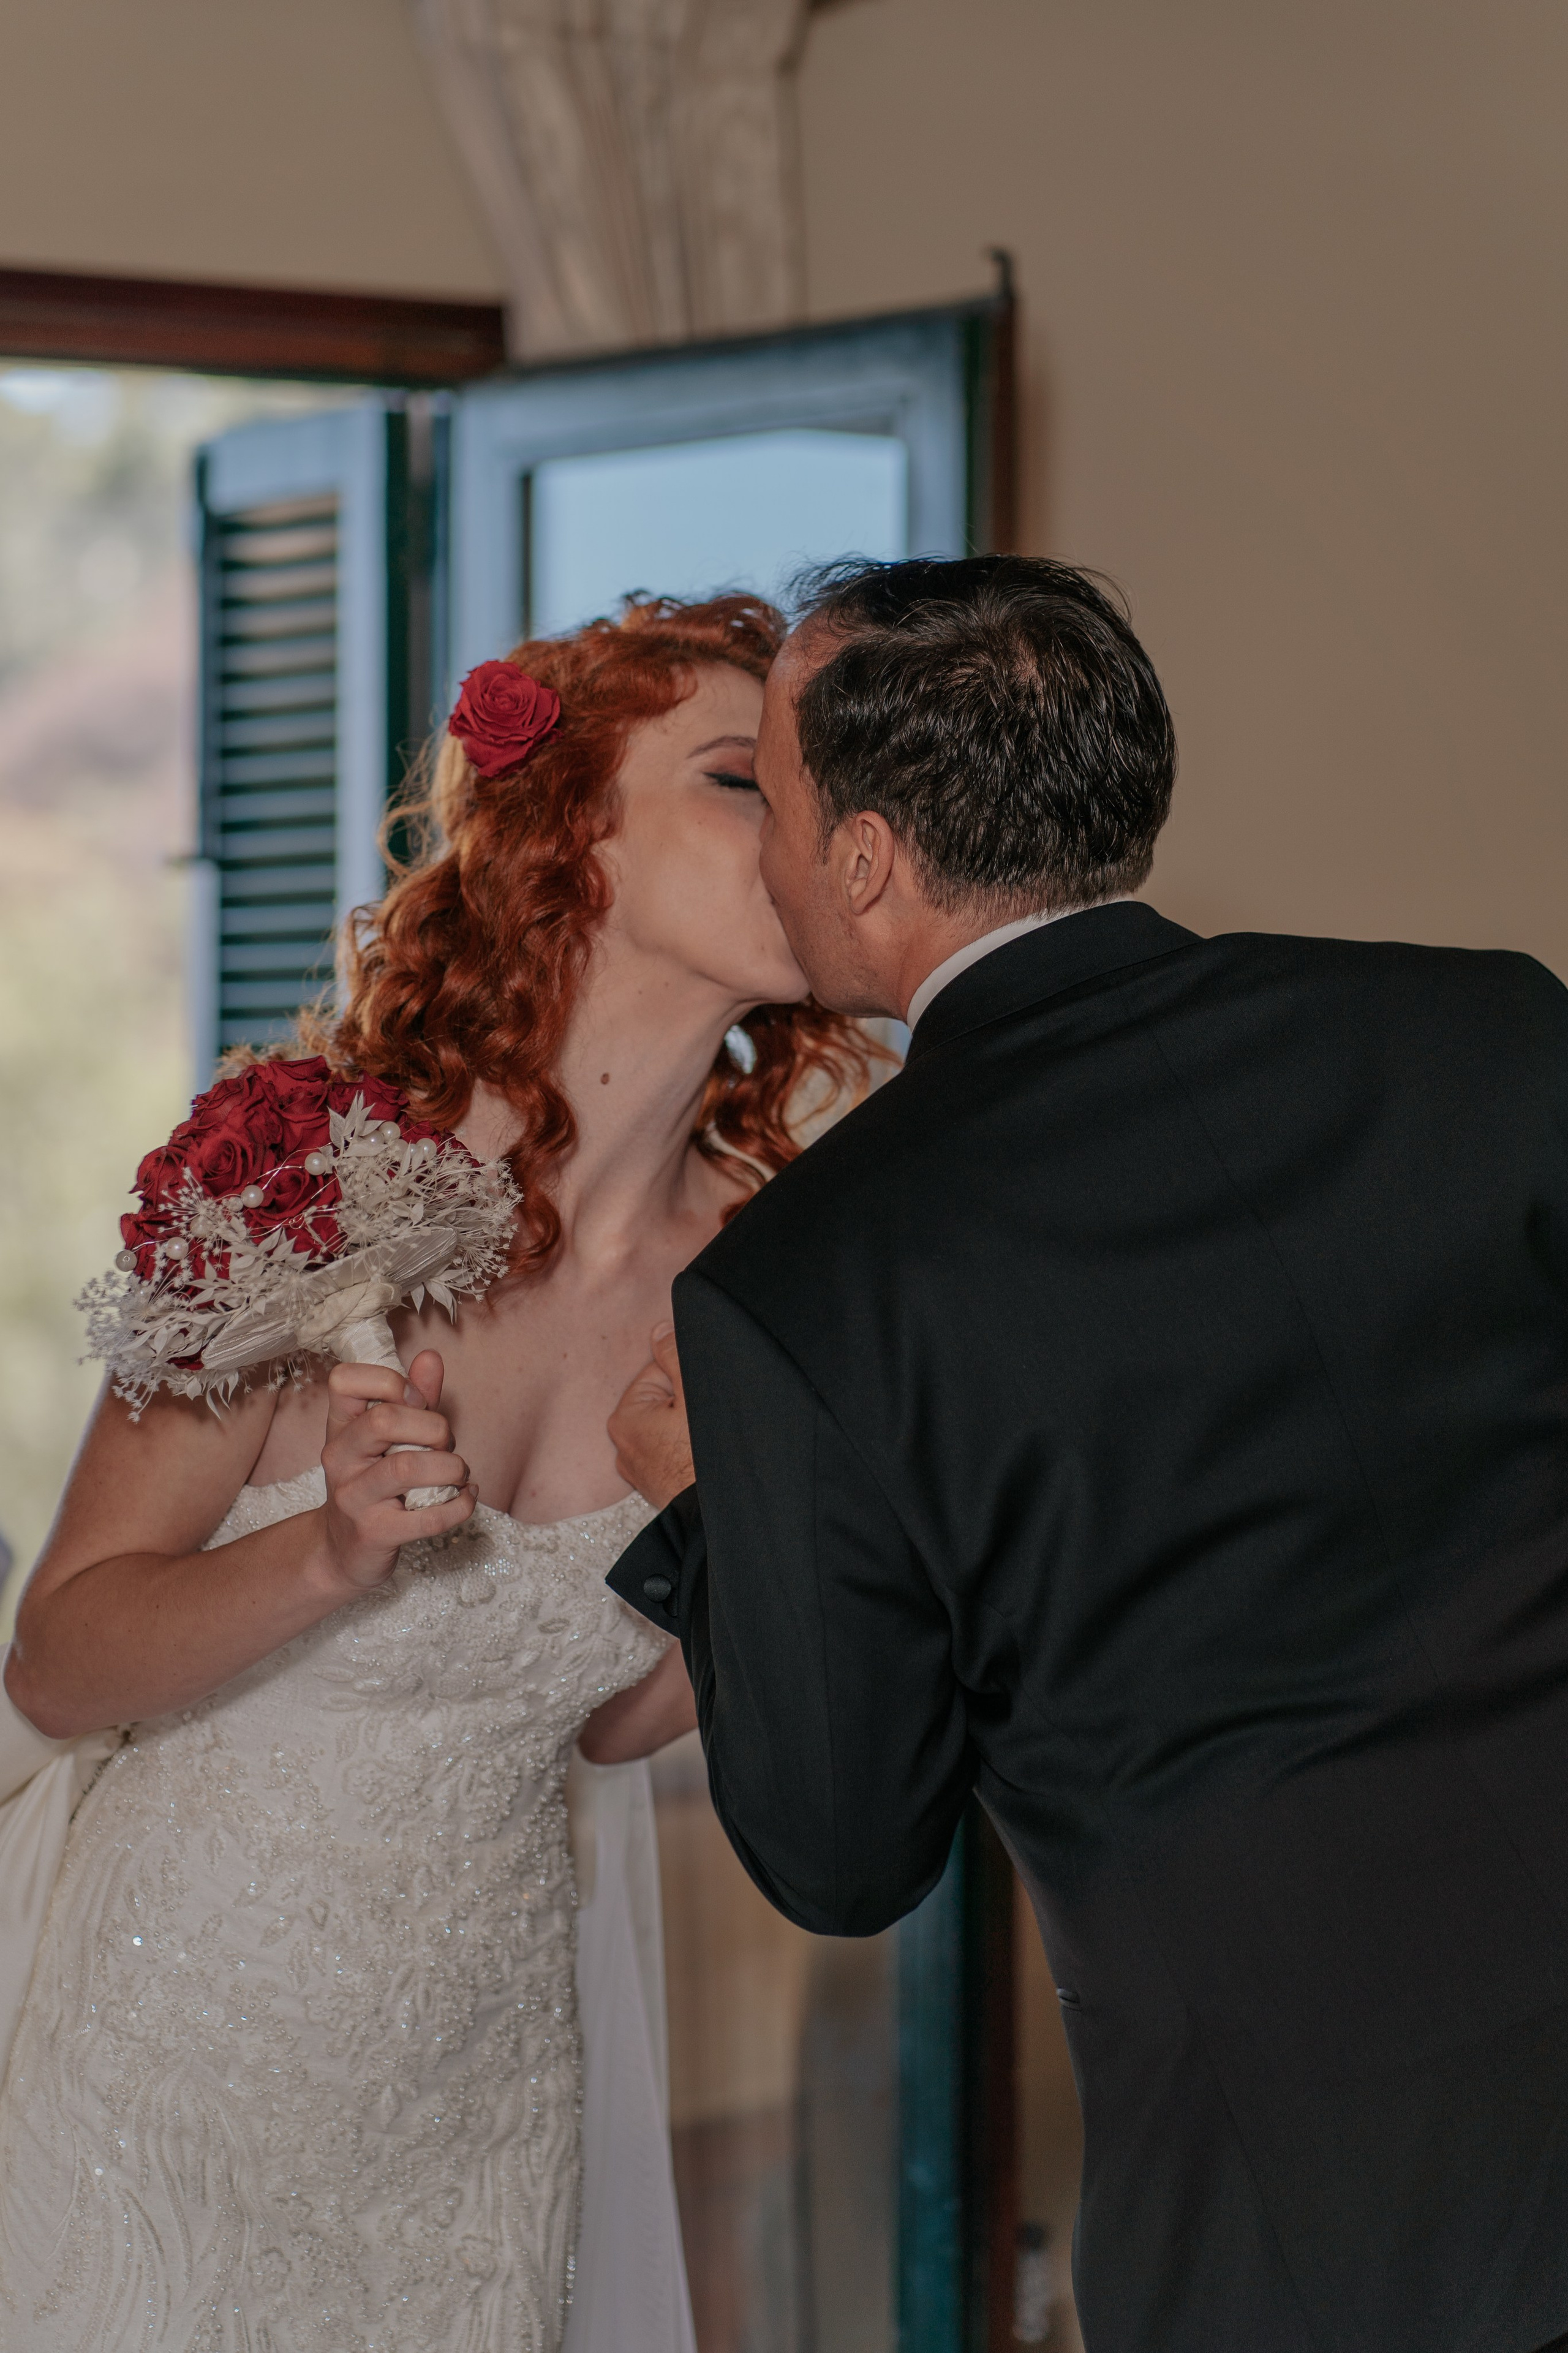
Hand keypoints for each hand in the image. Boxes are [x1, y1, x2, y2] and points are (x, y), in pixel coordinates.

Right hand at [318, 1349, 475, 1593]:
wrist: (343, 1551)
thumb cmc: (375, 1485)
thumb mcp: (388, 1439)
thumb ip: (413, 1399)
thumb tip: (431, 1357)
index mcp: (340, 1427)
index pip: (345, 1380)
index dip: (391, 1381)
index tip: (417, 1400)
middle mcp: (339, 1458)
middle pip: (385, 1420)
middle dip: (433, 1427)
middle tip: (445, 1444)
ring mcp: (353, 1498)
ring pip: (407, 1467)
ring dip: (450, 1467)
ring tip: (459, 1475)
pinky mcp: (374, 1533)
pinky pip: (427, 1517)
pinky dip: (460, 1505)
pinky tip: (465, 1498)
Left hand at [609, 1323, 693, 1510]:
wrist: (718, 1511)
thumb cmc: (705, 1456)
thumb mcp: (693, 1391)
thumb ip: (674, 1354)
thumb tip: (659, 1330)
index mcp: (625, 1418)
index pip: (659, 1373)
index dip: (686, 1378)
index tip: (700, 1397)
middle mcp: (623, 1446)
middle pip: (662, 1400)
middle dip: (685, 1404)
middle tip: (704, 1421)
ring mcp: (639, 1470)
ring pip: (668, 1427)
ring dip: (687, 1427)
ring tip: (704, 1441)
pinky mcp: (655, 1487)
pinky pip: (671, 1452)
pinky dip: (685, 1451)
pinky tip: (701, 1459)